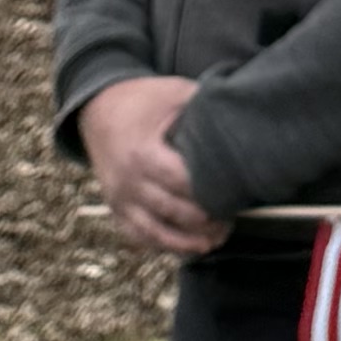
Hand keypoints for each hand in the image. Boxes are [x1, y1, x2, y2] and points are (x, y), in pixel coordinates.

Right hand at [74, 72, 226, 258]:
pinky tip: (190, 247)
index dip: (209, 191)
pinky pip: (140, 237)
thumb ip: (204, 106)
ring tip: (216, 240)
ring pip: (155, 233)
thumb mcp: (173, 93)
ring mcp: (119, 200)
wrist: (98, 110)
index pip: (181, 182)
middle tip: (232, 219)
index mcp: (142, 153)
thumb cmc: (143, 101)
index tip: (235, 194)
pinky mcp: (116, 210)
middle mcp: (127, 182)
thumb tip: (241, 114)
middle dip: (204, 221)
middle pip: (172, 211)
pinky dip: (165, 246)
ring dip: (187, 242)